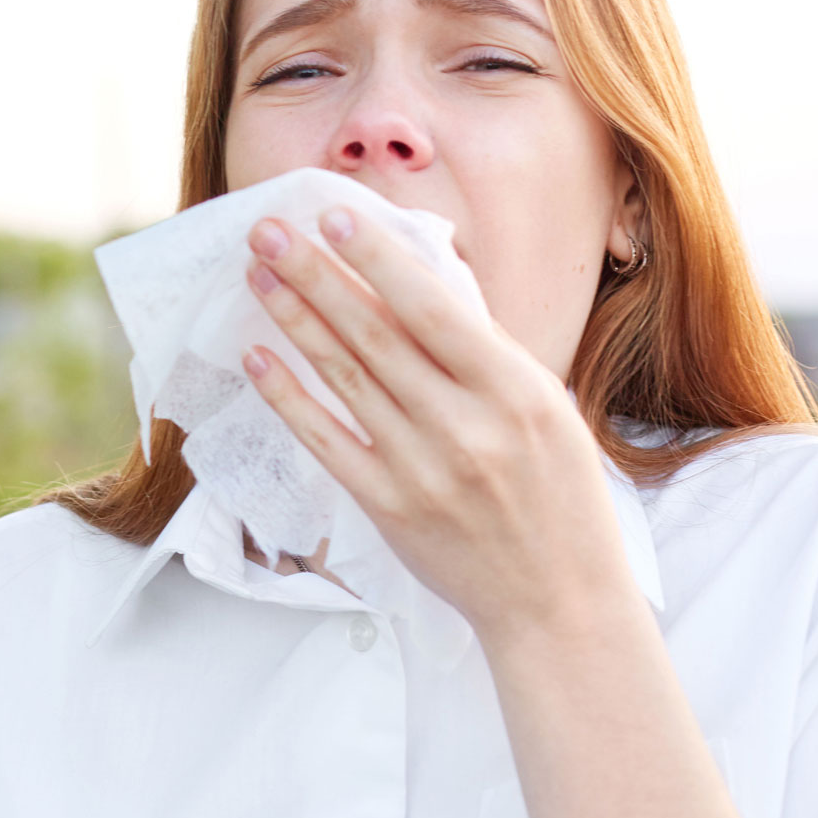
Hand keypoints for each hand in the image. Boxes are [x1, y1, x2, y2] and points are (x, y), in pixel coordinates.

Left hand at [239, 205, 632, 639]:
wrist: (560, 602)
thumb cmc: (558, 495)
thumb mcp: (546, 408)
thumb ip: (483, 353)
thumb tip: (415, 283)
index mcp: (516, 391)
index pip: (434, 309)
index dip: (378, 259)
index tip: (334, 215)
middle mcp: (467, 427)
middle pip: (374, 334)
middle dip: (316, 274)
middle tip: (269, 230)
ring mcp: (422, 469)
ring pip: (344, 378)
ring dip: (294, 321)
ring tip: (258, 274)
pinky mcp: (388, 506)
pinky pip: (326, 441)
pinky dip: (289, 396)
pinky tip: (257, 358)